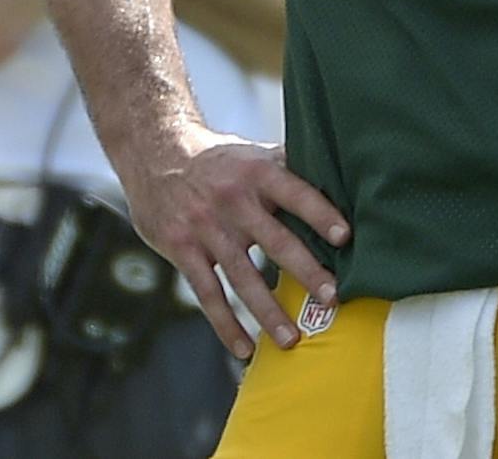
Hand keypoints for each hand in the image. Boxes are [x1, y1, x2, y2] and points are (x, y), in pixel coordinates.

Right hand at [119, 119, 348, 360]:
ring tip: (293, 340)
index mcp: (256, 171)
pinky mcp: (182, 247)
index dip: (319, 213)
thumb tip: (339, 183)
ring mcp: (205, 226)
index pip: (294, 192)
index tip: (345, 237)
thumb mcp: (249, 153)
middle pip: (275, 240)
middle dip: (306, 271)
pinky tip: (244, 348)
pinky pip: (207, 292)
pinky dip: (225, 324)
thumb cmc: (216, 159)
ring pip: (242, 276)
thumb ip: (288, 170)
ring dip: (268, 312)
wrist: (152, 149)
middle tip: (333, 298)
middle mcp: (232, 199)